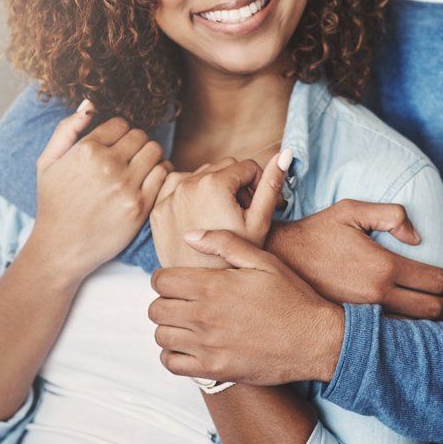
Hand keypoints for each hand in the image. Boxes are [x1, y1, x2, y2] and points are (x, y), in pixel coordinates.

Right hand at [27, 101, 169, 281]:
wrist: (61, 247)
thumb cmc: (53, 203)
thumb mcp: (47, 162)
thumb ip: (67, 129)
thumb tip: (89, 104)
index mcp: (86, 150)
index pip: (121, 124)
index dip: (119, 133)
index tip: (115, 146)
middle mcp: (107, 165)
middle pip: (140, 136)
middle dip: (136, 143)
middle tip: (129, 157)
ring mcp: (125, 186)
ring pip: (155, 151)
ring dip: (150, 156)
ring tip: (140, 167)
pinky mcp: (140, 206)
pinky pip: (163, 174)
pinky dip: (161, 173)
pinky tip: (149, 180)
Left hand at [149, 230, 343, 384]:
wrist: (316, 340)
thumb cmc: (292, 297)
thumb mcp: (263, 261)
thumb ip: (224, 243)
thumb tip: (189, 236)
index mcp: (213, 287)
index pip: (161, 281)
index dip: (165, 278)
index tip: (177, 281)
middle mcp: (205, 317)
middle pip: (156, 309)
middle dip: (165, 301)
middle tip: (181, 300)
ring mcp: (208, 346)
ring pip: (161, 336)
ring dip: (169, 327)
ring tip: (186, 322)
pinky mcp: (214, 370)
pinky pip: (172, 364)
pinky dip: (173, 354)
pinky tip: (189, 345)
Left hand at [150, 150, 290, 268]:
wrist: (203, 290)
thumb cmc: (236, 260)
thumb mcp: (259, 222)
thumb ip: (271, 185)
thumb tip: (285, 153)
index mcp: (213, 183)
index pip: (246, 166)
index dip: (259, 184)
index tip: (263, 206)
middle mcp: (187, 184)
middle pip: (222, 168)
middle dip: (237, 185)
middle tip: (244, 213)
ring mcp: (168, 197)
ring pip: (200, 176)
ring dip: (214, 188)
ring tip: (223, 217)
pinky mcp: (157, 210)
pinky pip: (178, 189)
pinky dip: (191, 196)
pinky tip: (202, 218)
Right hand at [267, 199, 442, 319]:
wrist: (278, 261)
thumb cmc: (316, 233)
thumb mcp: (351, 210)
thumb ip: (390, 214)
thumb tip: (417, 237)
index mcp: (383, 266)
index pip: (434, 281)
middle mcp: (378, 296)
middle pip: (431, 310)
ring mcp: (364, 316)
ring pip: (414, 329)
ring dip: (436, 327)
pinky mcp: (352, 327)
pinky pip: (391, 337)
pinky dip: (411, 336)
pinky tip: (416, 332)